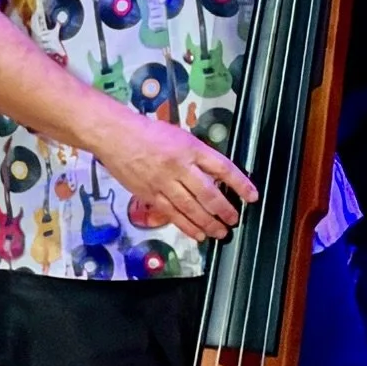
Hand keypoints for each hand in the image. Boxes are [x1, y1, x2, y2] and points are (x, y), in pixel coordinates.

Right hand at [93, 113, 257, 242]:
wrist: (114, 134)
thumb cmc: (146, 132)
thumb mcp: (178, 136)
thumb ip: (196, 155)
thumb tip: (215, 176)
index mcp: (189, 148)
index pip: (222, 167)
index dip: (240, 183)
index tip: (252, 195)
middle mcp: (179, 166)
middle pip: (208, 193)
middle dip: (225, 210)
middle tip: (234, 219)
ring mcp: (164, 182)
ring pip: (191, 208)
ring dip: (209, 222)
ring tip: (221, 232)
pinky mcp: (150, 194)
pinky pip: (172, 214)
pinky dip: (187, 226)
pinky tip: (198, 233)